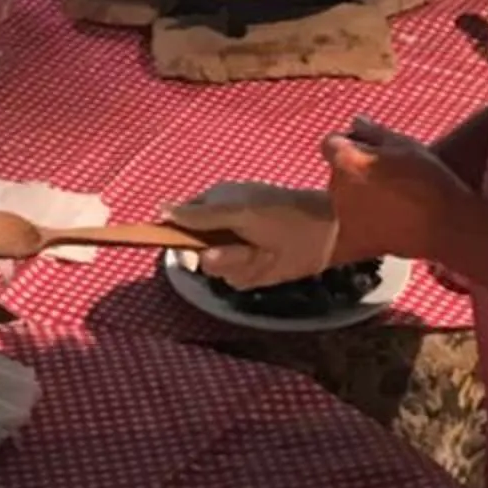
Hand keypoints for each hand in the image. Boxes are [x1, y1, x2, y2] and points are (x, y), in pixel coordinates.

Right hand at [168, 183, 338, 291]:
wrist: (326, 233)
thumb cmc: (281, 212)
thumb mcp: (238, 210)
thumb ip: (200, 215)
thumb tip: (161, 210)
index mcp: (213, 206)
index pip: (178, 223)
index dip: (177, 237)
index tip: (180, 245)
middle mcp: (219, 231)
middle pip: (193, 253)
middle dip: (215, 252)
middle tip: (240, 245)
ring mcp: (233, 252)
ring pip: (214, 270)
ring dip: (236, 263)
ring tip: (260, 250)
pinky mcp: (249, 272)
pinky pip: (234, 281)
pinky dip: (250, 273)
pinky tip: (267, 261)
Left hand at [322, 121, 470, 266]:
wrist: (447, 222)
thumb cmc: (428, 177)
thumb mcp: (405, 144)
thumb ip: (374, 132)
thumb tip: (355, 122)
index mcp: (345, 160)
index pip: (331, 144)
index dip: (349, 144)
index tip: (369, 149)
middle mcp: (336, 188)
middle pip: (337, 174)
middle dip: (354, 173)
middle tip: (387, 178)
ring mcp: (343, 217)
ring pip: (341, 203)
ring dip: (356, 201)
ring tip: (392, 205)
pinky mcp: (354, 242)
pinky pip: (337, 248)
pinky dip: (345, 244)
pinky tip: (363, 238)